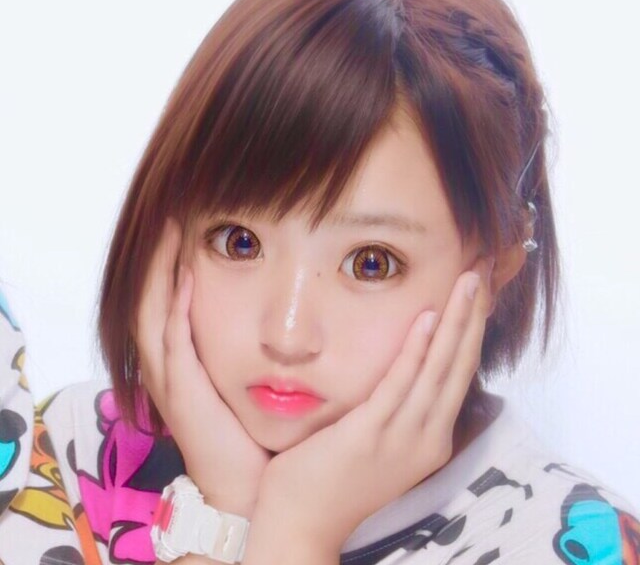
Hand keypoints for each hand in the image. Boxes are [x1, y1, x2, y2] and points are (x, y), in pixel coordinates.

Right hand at [136, 218, 270, 517]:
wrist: (242, 481)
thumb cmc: (244, 428)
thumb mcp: (238, 375)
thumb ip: (243, 340)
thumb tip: (270, 305)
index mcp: (178, 357)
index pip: (164, 296)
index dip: (167, 258)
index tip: (184, 219)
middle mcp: (164, 363)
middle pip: (149, 296)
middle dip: (157, 253)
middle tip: (171, 211)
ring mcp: (169, 378)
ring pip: (152, 312)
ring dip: (159, 269)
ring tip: (172, 227)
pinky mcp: (182, 394)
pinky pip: (173, 343)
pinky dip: (176, 308)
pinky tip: (186, 276)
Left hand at [248, 257, 492, 554]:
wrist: (302, 525)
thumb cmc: (336, 478)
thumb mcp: (381, 442)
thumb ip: (397, 408)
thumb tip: (404, 367)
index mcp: (430, 437)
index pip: (457, 374)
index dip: (470, 331)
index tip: (475, 295)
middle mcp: (427, 438)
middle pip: (458, 365)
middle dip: (473, 316)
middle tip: (482, 273)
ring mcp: (401, 438)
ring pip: (438, 369)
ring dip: (456, 322)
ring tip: (468, 282)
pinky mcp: (370, 434)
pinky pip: (398, 385)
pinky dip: (416, 351)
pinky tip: (427, 319)